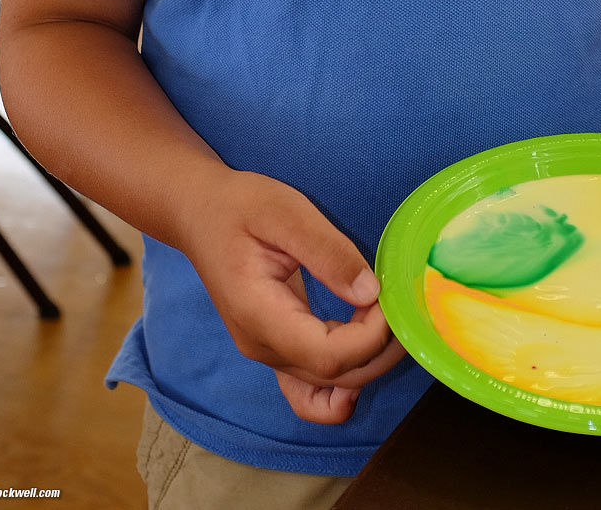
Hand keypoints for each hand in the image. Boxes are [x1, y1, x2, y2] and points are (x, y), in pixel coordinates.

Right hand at [181, 169, 405, 422]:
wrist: (199, 213)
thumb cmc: (240, 207)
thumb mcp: (285, 213)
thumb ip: (328, 252)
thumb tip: (371, 292)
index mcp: (262, 316)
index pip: (330, 355)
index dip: (370, 335)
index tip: (389, 296)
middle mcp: (263, 347)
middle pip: (336, 376)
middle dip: (380, 346)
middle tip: (401, 302)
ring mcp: (267, 353)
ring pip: (329, 383)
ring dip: (370, 361)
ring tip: (392, 319)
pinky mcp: (274, 346)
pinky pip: (307, 391)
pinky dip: (337, 393)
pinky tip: (360, 376)